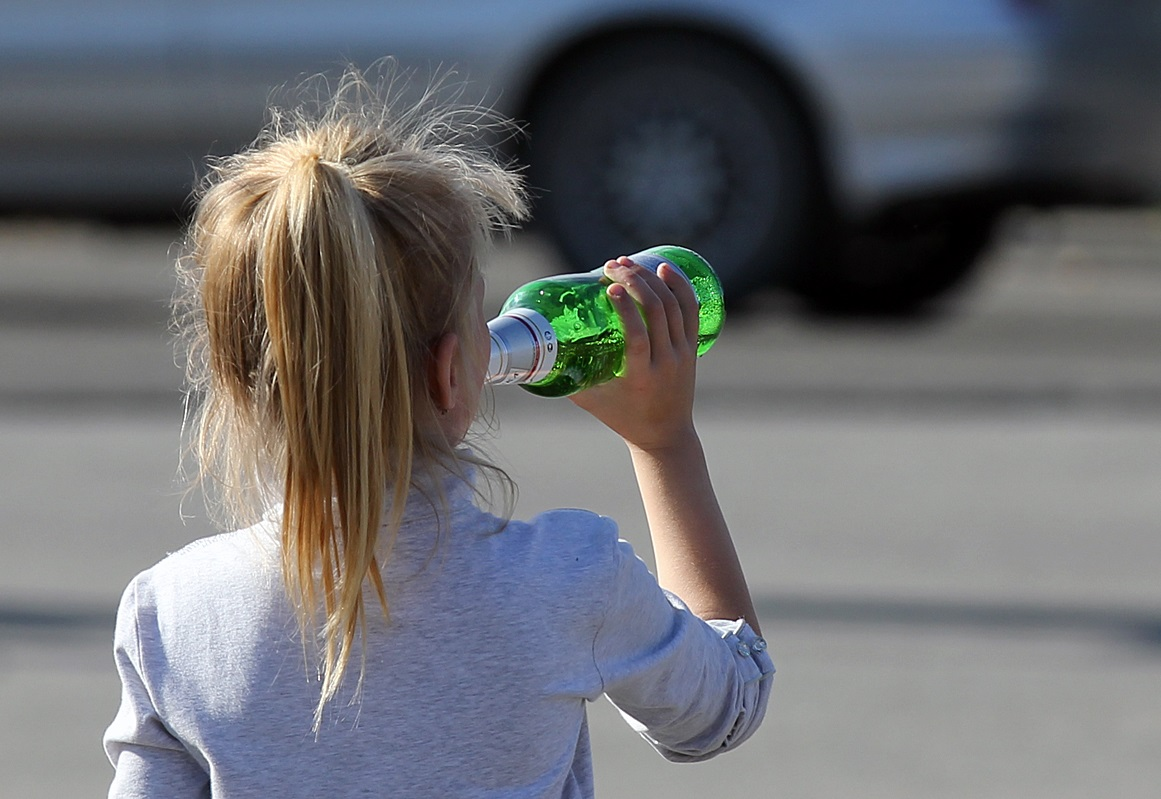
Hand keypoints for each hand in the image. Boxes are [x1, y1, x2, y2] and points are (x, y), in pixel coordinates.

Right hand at [569, 256, 700, 451]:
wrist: (664, 436)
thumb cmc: (621, 418)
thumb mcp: (591, 400)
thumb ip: (566, 377)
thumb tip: (536, 350)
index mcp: (640, 377)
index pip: (637, 335)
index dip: (625, 307)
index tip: (609, 286)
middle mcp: (665, 362)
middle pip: (656, 312)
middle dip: (635, 282)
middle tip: (612, 266)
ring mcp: (683, 353)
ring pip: (674, 306)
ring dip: (652, 279)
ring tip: (629, 264)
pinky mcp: (692, 348)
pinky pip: (692, 310)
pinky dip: (680, 286)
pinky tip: (665, 267)